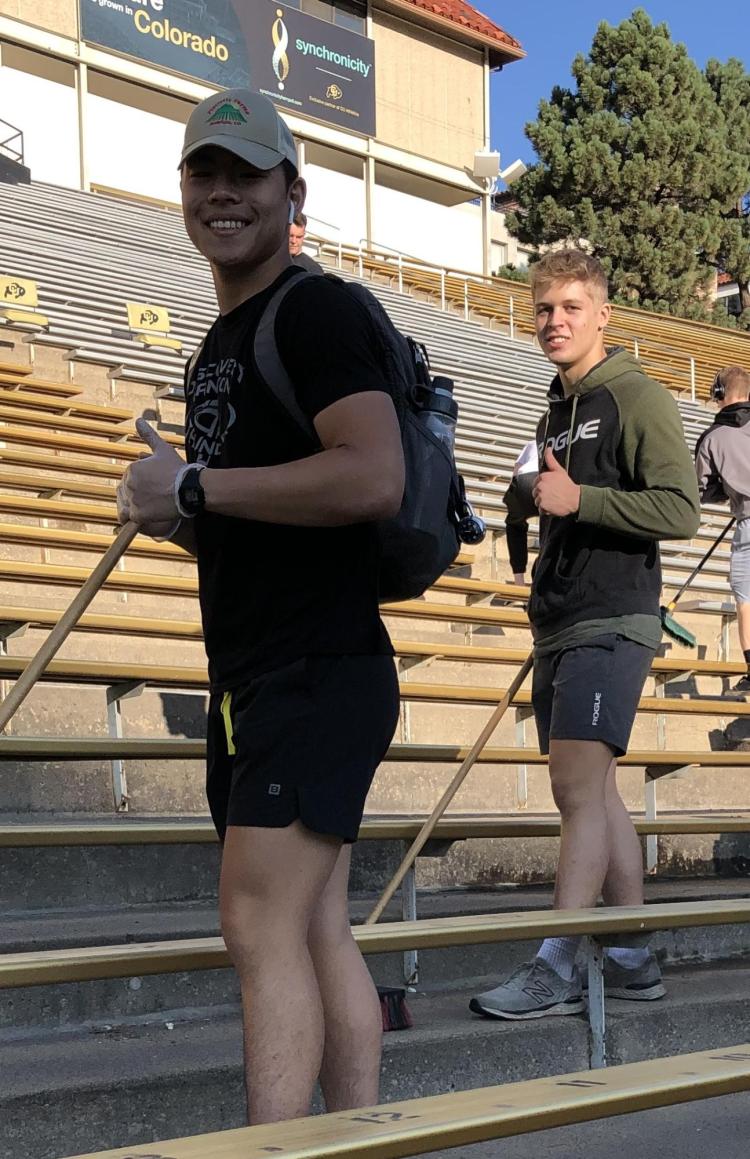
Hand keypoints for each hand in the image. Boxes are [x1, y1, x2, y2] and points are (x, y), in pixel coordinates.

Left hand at [117, 418, 184, 536]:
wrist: (190, 489)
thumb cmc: (178, 469)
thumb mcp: (163, 449)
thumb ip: (148, 435)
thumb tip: (138, 420)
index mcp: (132, 468)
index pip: (129, 478)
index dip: (142, 483)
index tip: (155, 486)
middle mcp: (129, 483)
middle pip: (126, 492)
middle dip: (138, 495)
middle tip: (155, 497)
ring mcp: (133, 499)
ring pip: (126, 505)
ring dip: (136, 506)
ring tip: (152, 506)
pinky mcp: (138, 515)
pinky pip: (129, 519)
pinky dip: (135, 519)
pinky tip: (145, 517)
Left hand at [532, 448, 580, 516]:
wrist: (575, 498)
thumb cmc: (567, 485)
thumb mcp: (559, 470)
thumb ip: (551, 459)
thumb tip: (547, 448)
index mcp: (542, 477)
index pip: (536, 483)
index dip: (544, 486)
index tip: (551, 488)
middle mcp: (540, 486)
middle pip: (535, 492)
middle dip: (543, 494)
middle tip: (553, 494)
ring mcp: (541, 496)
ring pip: (537, 501)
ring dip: (544, 502)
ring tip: (553, 500)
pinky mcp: (542, 506)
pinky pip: (540, 509)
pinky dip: (546, 510)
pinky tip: (553, 506)